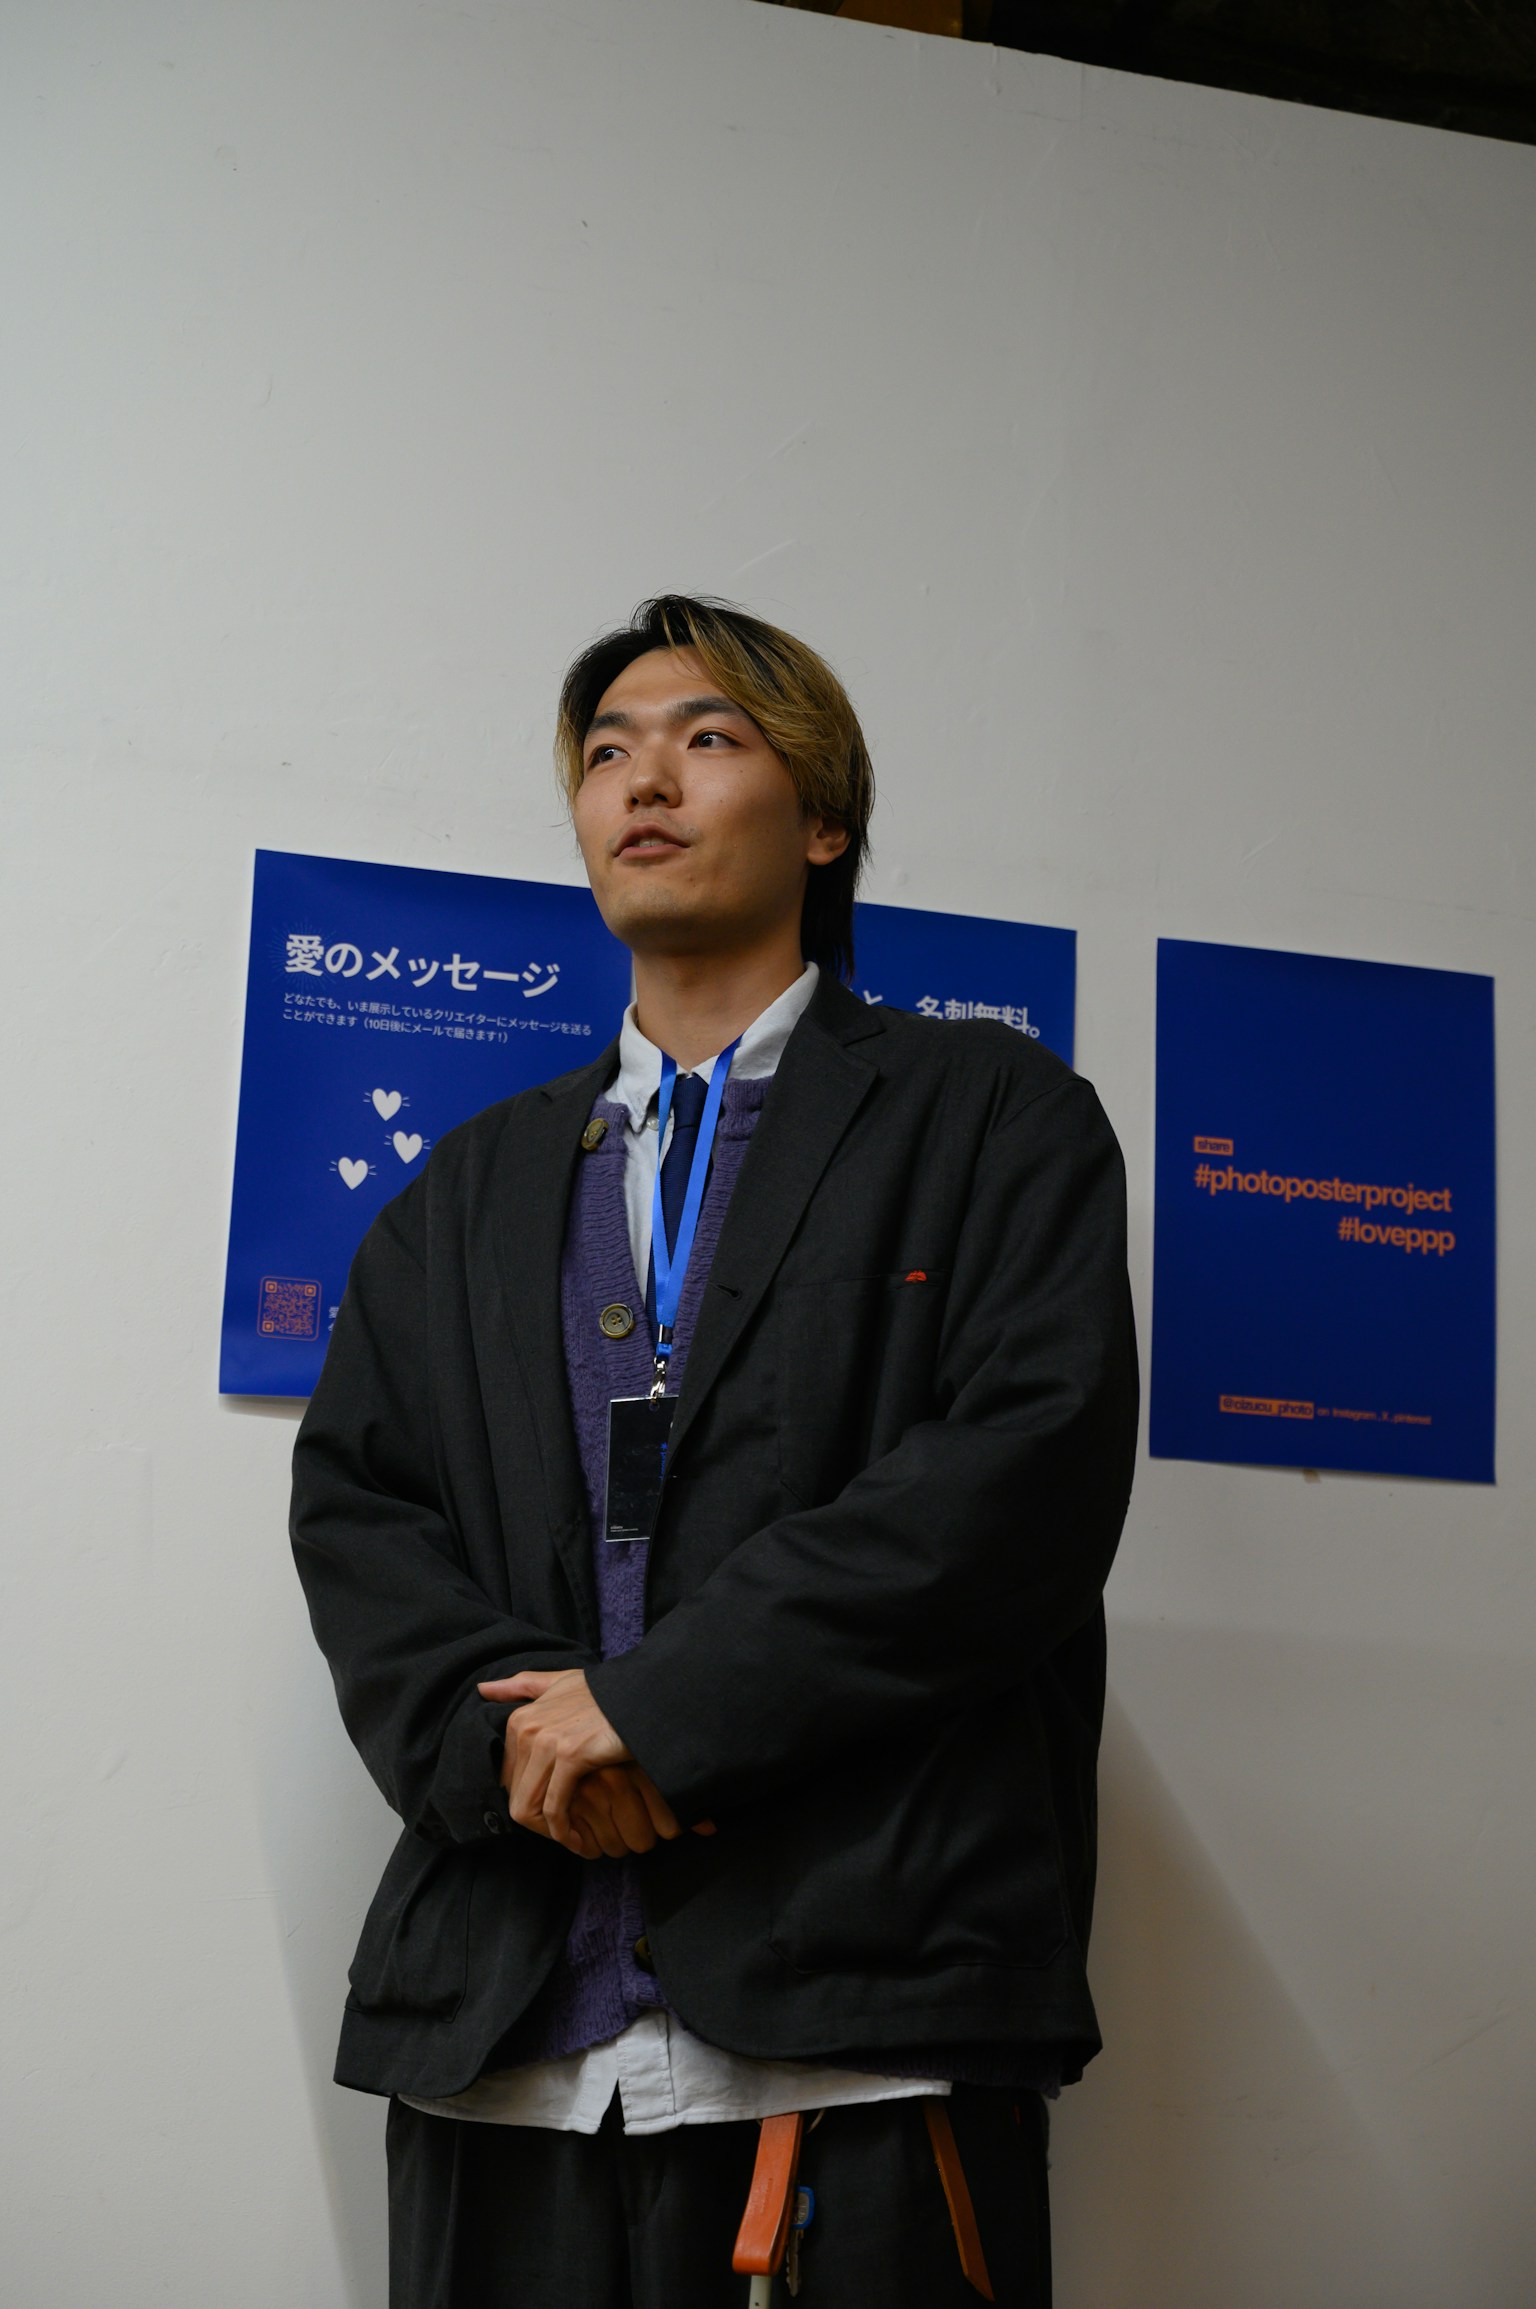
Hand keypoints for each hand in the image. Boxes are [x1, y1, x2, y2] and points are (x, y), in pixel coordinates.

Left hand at [478, 1671, 714, 1854]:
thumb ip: (523, 1686)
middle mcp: (527, 1728)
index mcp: (520, 1718)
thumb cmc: (606, 1693)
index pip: (508, 1779)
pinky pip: (554, 1809)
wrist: (644, 1696)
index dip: (529, 1802)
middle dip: (538, 1822)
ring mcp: (547, 1741)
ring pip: (527, 1807)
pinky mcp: (570, 1756)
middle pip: (515, 1795)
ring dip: (548, 1833)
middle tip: (564, 1834)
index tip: (552, 1815)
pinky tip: (580, 1843)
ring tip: (571, 1842)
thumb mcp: (561, 1682)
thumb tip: (482, 1689)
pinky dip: (564, 1833)